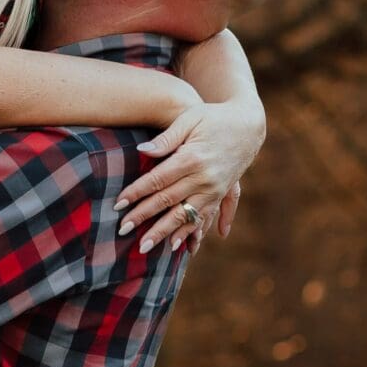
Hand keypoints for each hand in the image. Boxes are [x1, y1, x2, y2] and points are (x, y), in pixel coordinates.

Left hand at [115, 98, 266, 252]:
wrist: (248, 125)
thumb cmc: (214, 117)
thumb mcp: (190, 119)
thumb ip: (166, 138)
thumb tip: (142, 151)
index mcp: (193, 158)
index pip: (158, 180)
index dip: (136, 193)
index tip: (118, 205)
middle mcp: (204, 178)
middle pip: (168, 201)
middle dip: (144, 217)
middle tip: (123, 230)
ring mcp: (214, 189)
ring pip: (186, 215)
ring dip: (165, 232)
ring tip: (146, 248)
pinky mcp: (221, 194)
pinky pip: (205, 217)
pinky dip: (193, 233)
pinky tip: (181, 248)